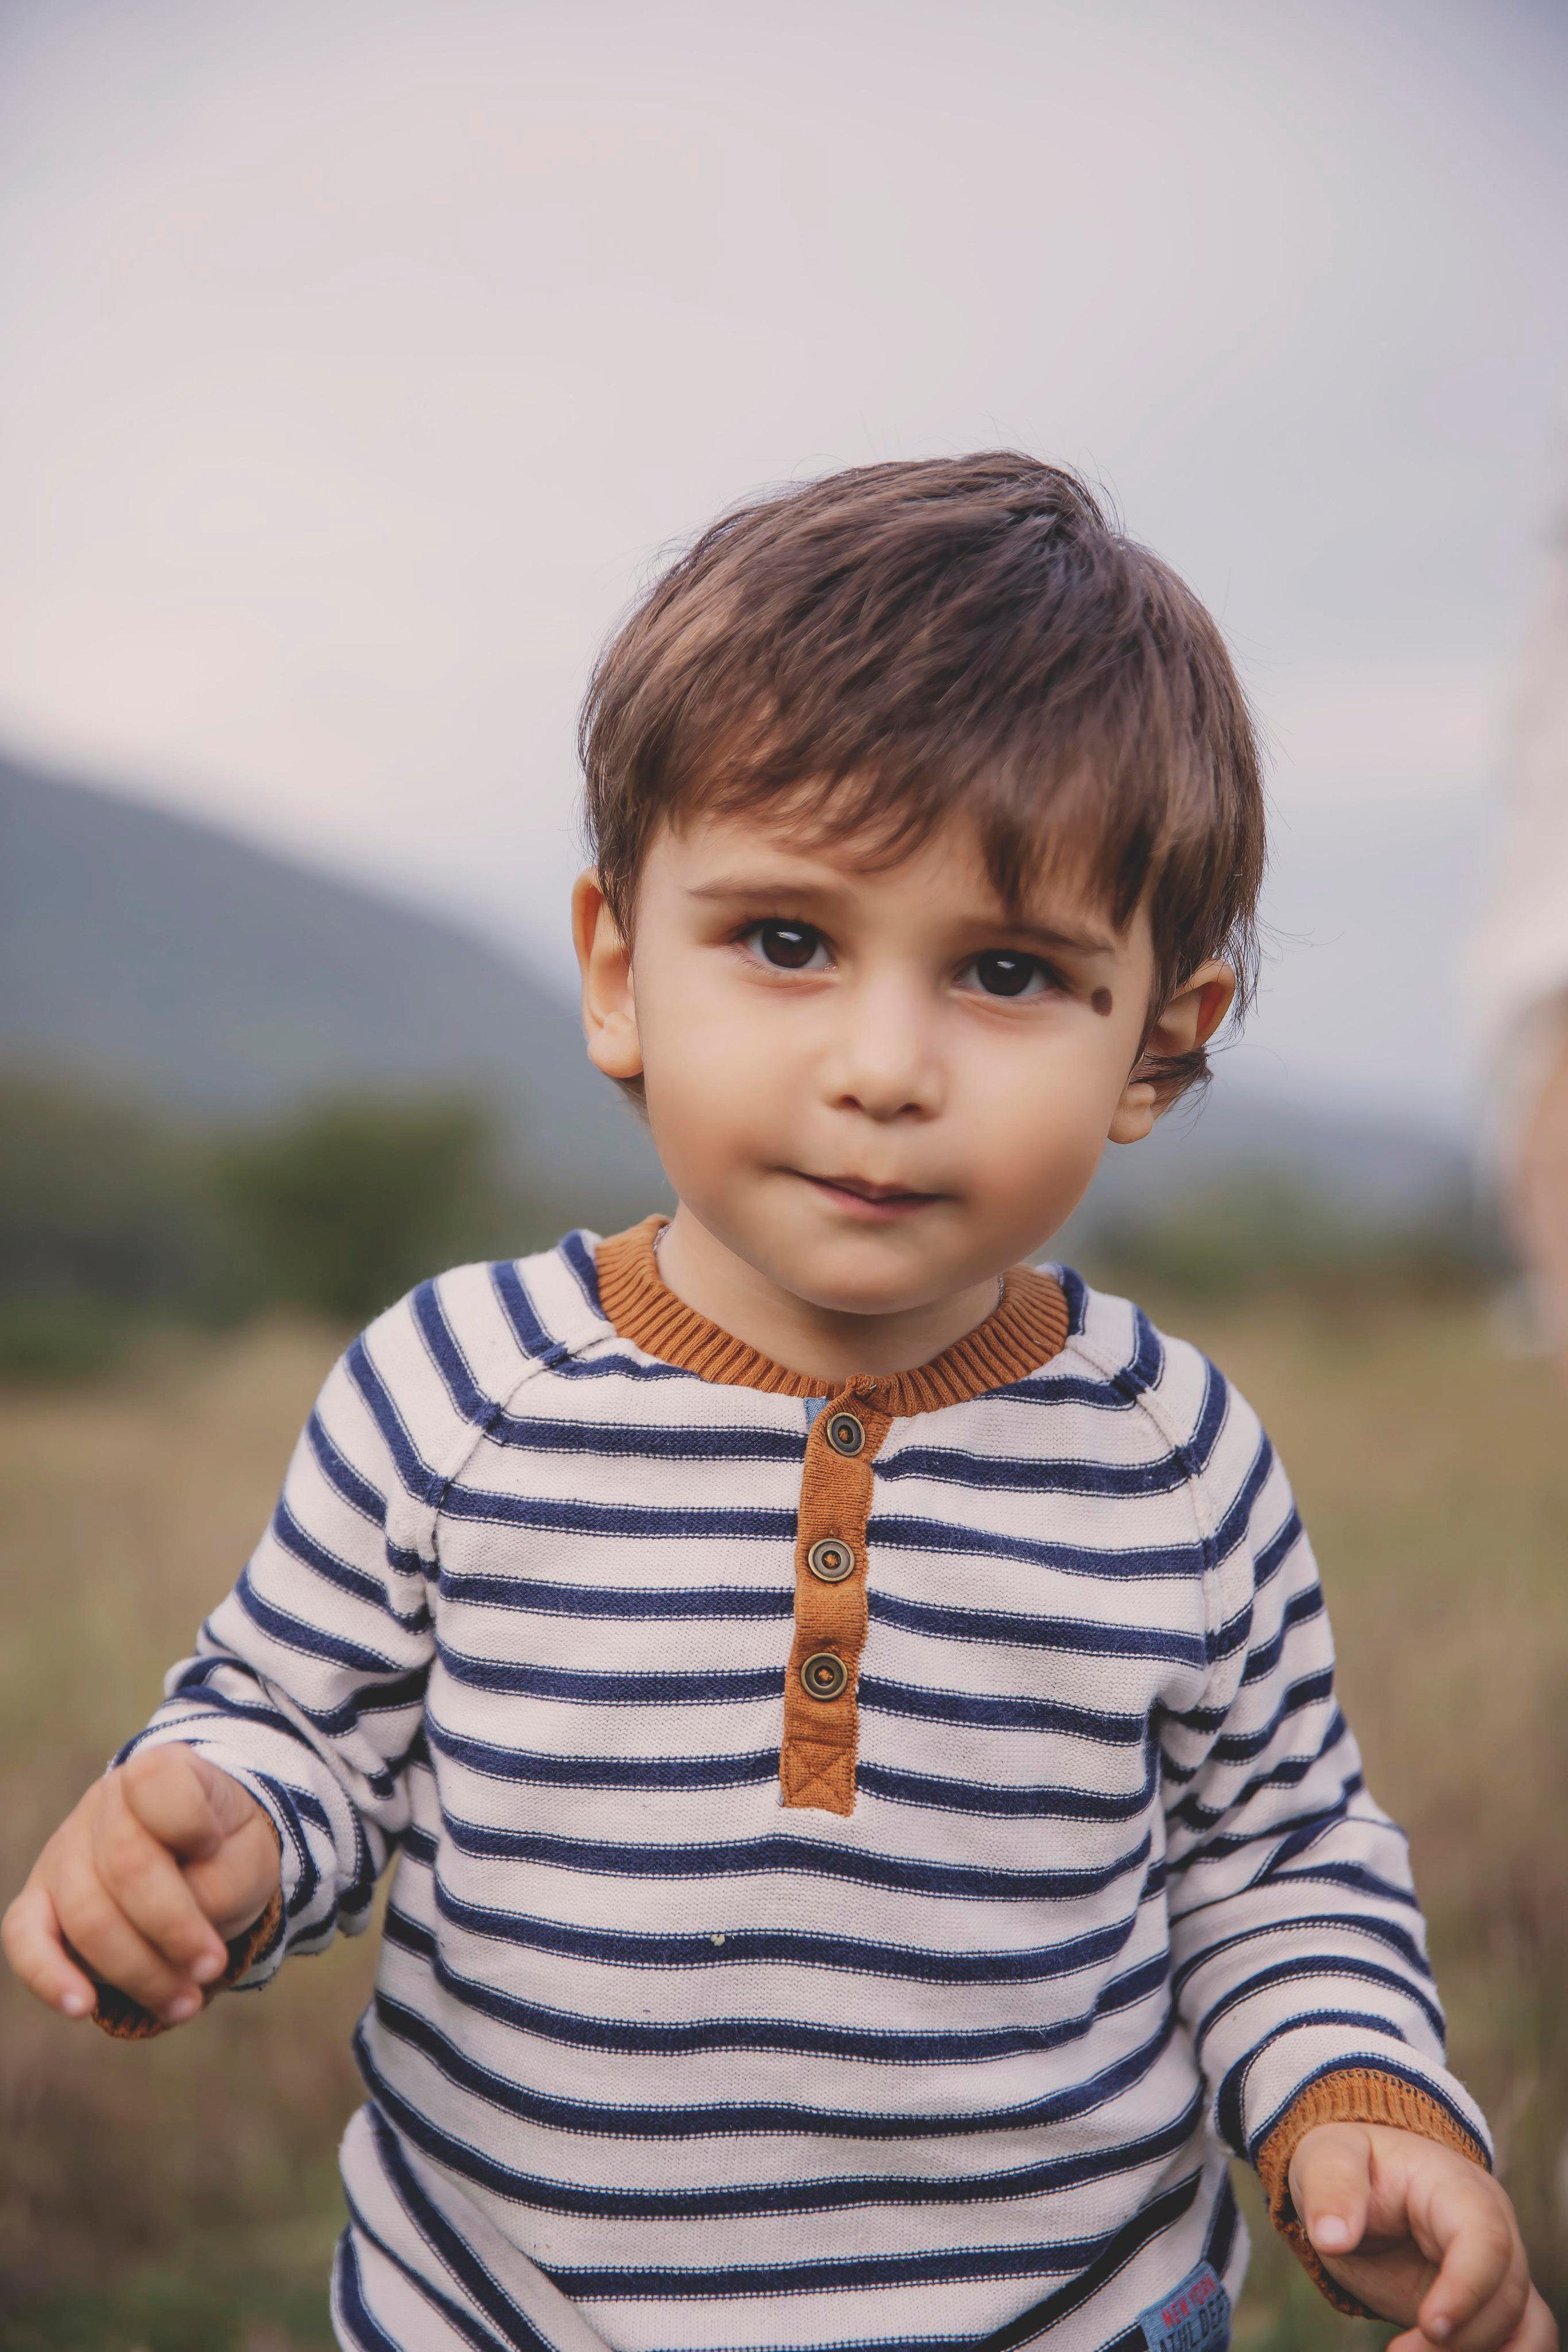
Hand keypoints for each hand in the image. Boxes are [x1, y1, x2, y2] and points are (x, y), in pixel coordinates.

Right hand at [2, 1744, 280, 2028]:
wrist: (203, 1858)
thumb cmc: (226, 1852)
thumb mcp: (250, 1855)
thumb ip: (223, 1883)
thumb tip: (177, 1934)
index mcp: (159, 1773)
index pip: (158, 1782)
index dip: (190, 1823)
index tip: (216, 1846)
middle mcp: (104, 1804)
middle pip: (125, 1867)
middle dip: (173, 1929)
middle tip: (212, 1967)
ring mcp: (63, 1852)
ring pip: (86, 1916)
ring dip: (138, 1971)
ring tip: (184, 2002)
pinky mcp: (38, 1901)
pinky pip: (25, 1939)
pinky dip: (50, 1977)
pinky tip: (81, 2008)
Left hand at [1290, 2122, 1556, 2351]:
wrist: (1369, 2181)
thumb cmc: (1353, 2166)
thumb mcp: (1328, 2158)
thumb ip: (1330, 2188)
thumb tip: (1330, 2238)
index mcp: (1456, 2187)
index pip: (1485, 2240)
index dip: (1467, 2288)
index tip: (1429, 2325)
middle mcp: (1492, 2226)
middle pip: (1506, 2293)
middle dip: (1460, 2336)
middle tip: (1399, 2350)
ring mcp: (1498, 2266)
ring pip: (1523, 2324)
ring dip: (1479, 2350)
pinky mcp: (1490, 2301)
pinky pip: (1523, 2338)